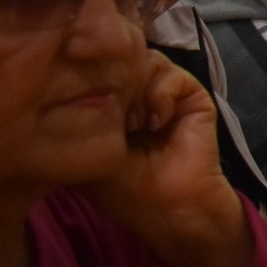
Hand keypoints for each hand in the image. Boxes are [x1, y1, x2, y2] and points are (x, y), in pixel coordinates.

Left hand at [82, 51, 251, 266]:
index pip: (98, 70)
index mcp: (112, 108)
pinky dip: (161, 94)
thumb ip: (80, 111)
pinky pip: (174, 75)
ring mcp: (166, 96)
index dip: (88, 74)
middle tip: (111, 112)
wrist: (167, 207)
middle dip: (113, 80)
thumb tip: (74, 74)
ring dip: (136, 89)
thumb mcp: (88, 148)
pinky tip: (155, 122)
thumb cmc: (122, 188)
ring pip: (146, 62)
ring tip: (133, 123)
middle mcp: (139, 96)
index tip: (81, 96)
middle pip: (122, 60)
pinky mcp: (193, 98)